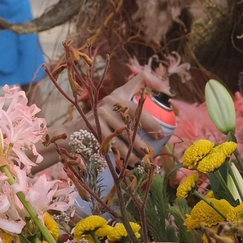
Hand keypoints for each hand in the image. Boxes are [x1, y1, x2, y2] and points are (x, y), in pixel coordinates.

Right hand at [37, 66, 172, 172]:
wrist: (72, 135)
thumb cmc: (100, 125)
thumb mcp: (114, 112)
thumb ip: (133, 111)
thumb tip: (162, 123)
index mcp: (119, 93)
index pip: (141, 79)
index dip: (158, 82)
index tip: (170, 94)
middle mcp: (111, 100)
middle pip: (136, 109)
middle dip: (150, 123)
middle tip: (159, 136)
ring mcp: (102, 113)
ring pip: (126, 131)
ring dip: (139, 147)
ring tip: (146, 157)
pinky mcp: (95, 127)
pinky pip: (115, 143)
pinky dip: (125, 155)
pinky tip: (132, 164)